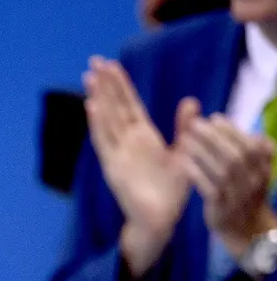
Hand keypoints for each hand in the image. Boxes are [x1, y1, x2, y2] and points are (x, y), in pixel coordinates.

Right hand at [84, 58, 197, 276]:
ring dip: (98, 98)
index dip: (120, 85)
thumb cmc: (172, 191)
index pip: (129, 105)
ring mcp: (117, 153)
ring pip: (106, 119)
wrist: (160, 219)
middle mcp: (127, 142)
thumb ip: (184, 128)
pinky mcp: (112, 166)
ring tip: (90, 77)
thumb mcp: (184, 154)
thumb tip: (190, 101)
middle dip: (104, 84)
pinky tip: (92, 106)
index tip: (110, 64)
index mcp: (143, 137)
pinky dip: (98, 124)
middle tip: (93, 61)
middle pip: (114, 107)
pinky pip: (103, 141)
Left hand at [179, 113, 276, 256]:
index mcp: (264, 170)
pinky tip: (184, 162)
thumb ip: (251, 154)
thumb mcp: (254, 174)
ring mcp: (239, 196)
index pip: (252, 145)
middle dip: (215, 137)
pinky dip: (197, 173)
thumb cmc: (244, 196)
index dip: (233, 130)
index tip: (215, 117)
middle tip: (196, 124)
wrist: (245, 231)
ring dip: (203, 151)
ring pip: (223, 170)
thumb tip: (247, 131)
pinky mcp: (222, 209)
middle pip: (237, 155)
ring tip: (186, 138)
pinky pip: (209, 189)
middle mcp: (254, 182)